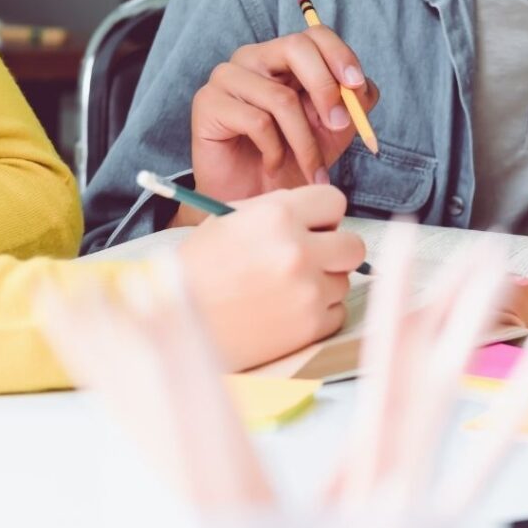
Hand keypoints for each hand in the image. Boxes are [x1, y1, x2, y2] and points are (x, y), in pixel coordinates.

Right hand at [177, 186, 364, 369]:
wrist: (174, 323)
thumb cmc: (198, 269)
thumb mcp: (228, 220)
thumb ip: (278, 210)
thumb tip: (319, 215)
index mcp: (278, 215)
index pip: (335, 201)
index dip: (323, 215)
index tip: (313, 228)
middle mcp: (299, 250)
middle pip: (354, 245)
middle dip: (335, 251)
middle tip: (310, 260)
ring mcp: (308, 291)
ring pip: (343, 281)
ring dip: (322, 284)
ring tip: (283, 290)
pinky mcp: (311, 326)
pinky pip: (336, 313)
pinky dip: (317, 314)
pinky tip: (285, 311)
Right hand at [178, 29, 378, 222]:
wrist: (255, 200)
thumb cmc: (292, 162)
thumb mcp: (333, 132)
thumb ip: (352, 105)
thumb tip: (363, 87)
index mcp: (284, 58)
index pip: (314, 34)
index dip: (340, 55)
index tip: (356, 86)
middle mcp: (254, 59)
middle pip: (296, 48)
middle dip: (326, 89)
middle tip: (340, 126)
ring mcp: (227, 77)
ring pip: (280, 97)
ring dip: (305, 142)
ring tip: (311, 169)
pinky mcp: (208, 103)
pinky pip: (256, 121)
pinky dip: (274, 150)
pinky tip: (272, 164)